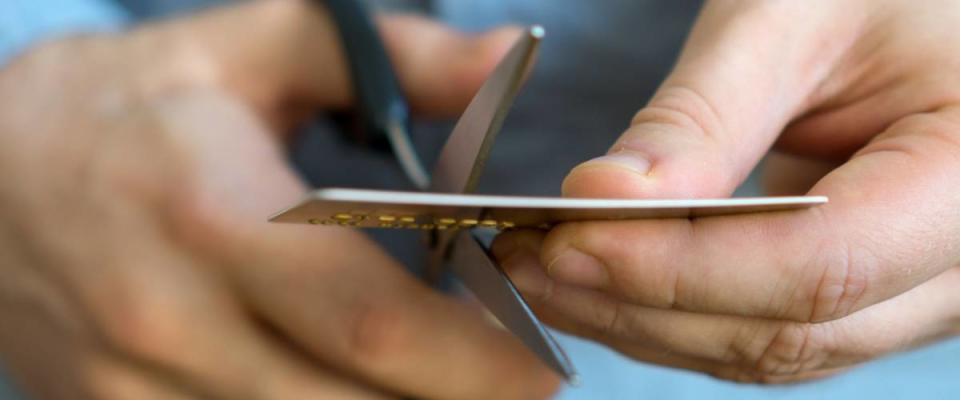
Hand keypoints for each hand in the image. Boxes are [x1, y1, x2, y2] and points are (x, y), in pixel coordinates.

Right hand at [0, 1, 557, 397]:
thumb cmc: (130, 104)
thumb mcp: (256, 48)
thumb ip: (395, 58)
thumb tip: (508, 61)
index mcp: (214, 215)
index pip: (367, 318)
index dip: (470, 360)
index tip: (540, 367)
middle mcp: (171, 318)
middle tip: (516, 385)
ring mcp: (135, 385)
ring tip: (441, 383)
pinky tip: (353, 386)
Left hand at [495, 0, 959, 382]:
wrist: (920, 13)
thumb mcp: (793, 18)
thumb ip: (703, 117)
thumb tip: (600, 200)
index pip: (818, 265)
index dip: (680, 269)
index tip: (567, 241)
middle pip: (789, 329)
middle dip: (641, 303)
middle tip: (529, 258)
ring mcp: (919, 295)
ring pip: (768, 348)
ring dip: (642, 320)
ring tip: (543, 269)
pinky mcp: (864, 297)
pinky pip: (764, 332)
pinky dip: (672, 315)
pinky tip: (599, 279)